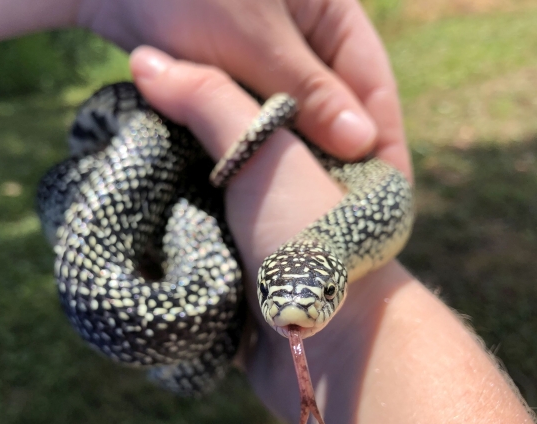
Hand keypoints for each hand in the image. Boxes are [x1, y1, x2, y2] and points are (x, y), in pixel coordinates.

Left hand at [0, 0, 409, 175]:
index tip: (382, 191)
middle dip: (338, 153)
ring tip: (308, 206)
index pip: (370, 83)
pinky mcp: (235, 72)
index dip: (380, 138)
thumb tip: (361, 142)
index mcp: (332, 10)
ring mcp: (270, 54)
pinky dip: (262, 142)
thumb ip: (308, 92)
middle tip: (342, 210)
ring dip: (298, 154)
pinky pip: (260, 115)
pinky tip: (265, 180)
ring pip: (296, 114)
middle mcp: (308, 32)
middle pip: (336, 104)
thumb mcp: (256, 44)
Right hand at [129, 48, 536, 423]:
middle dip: (160, 154)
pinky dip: (159, 245)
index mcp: (295, 150)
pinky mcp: (230, 278)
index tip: (135, 90)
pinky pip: (184, 253)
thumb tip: (145, 59)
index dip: (181, 94)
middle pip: (201, 156)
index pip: (228, 104)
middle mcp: (274, 190)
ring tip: (111, 187)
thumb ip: (210, 100)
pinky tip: (126, 233)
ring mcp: (251, 237)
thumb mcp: (268, 155)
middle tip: (113, 143)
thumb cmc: (313, 242)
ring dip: (155, 204)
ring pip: (188, 206)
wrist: (331, 350)